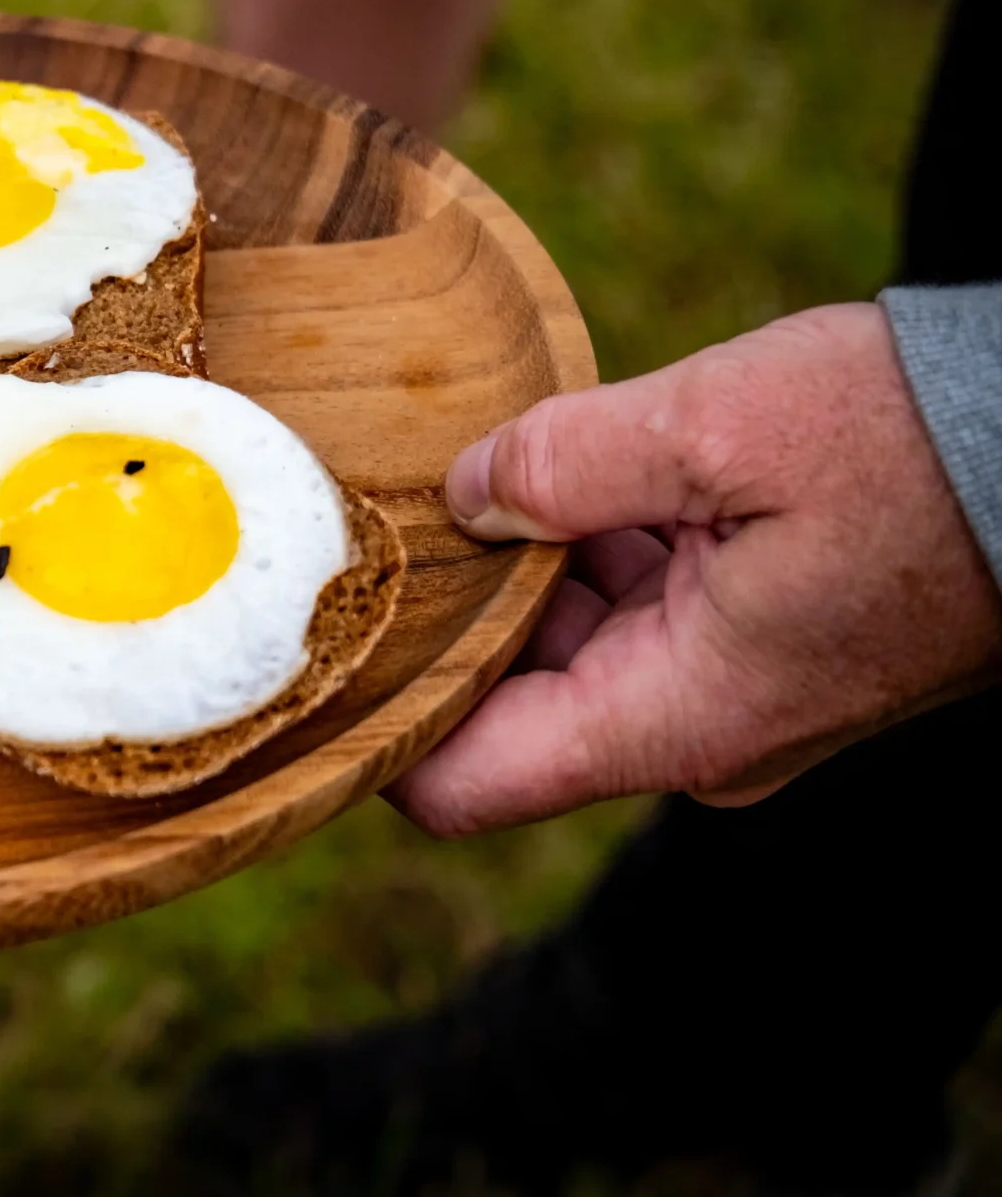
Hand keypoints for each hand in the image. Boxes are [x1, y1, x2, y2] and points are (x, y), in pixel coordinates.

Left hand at [386, 303, 1001, 836]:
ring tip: (459, 472)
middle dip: (442, 612)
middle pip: (500, 700)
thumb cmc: (910, 443)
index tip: (300, 644)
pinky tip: (557, 468)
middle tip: (365, 514)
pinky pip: (630, 606)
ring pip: (561, 644)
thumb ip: (563, 464)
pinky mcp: (754, 640)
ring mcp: (726, 690)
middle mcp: (692, 730)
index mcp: (673, 717)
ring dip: (516, 565)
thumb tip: (464, 493)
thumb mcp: (714, 427)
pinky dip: (585, 544)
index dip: (372, 723)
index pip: (459, 784)